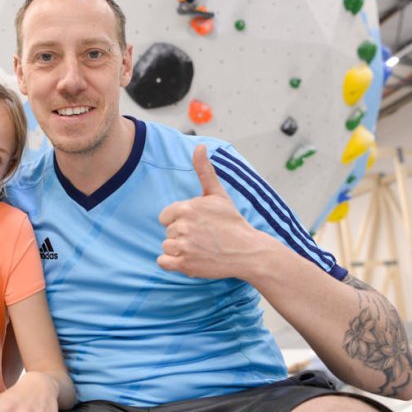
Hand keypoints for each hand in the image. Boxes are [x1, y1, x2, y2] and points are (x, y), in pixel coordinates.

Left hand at [157, 145, 271, 279]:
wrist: (248, 251)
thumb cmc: (232, 222)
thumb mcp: (218, 194)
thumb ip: (204, 170)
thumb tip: (199, 146)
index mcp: (186, 208)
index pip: (166, 216)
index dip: (180, 220)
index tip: (197, 224)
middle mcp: (182, 226)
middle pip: (168, 232)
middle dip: (182, 234)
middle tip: (203, 236)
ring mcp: (183, 247)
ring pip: (166, 247)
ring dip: (179, 249)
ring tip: (199, 248)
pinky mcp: (185, 265)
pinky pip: (163, 262)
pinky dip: (172, 263)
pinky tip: (190, 258)